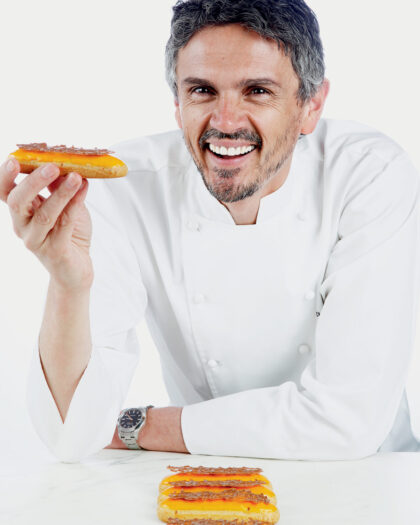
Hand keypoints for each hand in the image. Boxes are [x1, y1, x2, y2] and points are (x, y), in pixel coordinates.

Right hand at [0, 157, 92, 291]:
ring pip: (44, 214)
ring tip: (76, 177)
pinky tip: (83, 191)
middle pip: (17, 202)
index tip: (14, 159)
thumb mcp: (65, 205)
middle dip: (33, 182)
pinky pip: (64, 225)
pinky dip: (74, 206)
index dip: (5, 176)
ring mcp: (37, 240)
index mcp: (21, 212)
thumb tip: (63, 164)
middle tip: (51, 166)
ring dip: (61, 193)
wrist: (77, 268)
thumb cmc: (69, 234)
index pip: (5, 192)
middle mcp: (23, 226)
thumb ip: (59, 187)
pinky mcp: (55, 251)